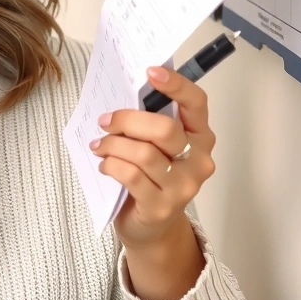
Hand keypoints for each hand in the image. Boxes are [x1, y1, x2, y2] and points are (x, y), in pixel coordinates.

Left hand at [91, 66, 215, 251]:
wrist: (152, 228)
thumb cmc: (152, 176)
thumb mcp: (157, 145)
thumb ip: (150, 121)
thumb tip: (125, 93)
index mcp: (201, 136)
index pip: (196, 103)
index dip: (176, 84)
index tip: (150, 71)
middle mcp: (199, 160)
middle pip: (164, 129)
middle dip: (128, 120)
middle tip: (105, 121)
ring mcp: (183, 186)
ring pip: (143, 154)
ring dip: (113, 145)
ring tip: (99, 145)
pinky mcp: (162, 206)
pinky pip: (130, 175)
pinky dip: (111, 165)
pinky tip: (105, 165)